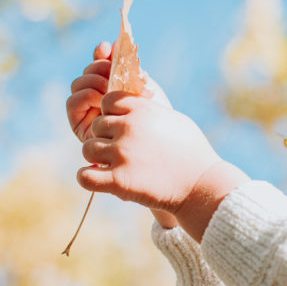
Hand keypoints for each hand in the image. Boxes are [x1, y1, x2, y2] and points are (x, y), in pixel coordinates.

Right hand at [66, 41, 171, 140]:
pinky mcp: (79, 124)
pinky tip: (101, 100)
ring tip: (109, 88)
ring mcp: (86, 110)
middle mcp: (96, 97)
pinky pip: (73, 102)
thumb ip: (125, 67)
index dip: (101, 54)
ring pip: (78, 84)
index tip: (108, 48)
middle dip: (98, 67)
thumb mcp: (140, 86)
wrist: (158, 143)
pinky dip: (85, 96)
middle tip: (112, 71)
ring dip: (92, 81)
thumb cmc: (152, 116)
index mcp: (111, 86)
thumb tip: (112, 42)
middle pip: (87, 72)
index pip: (99, 64)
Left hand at [68, 42, 178, 227]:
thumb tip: (138, 101)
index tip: (122, 128)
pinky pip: (84, 176)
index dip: (112, 115)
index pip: (107, 101)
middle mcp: (127, 127)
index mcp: (140, 109)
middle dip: (106, 138)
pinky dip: (89, 178)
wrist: (202, 184)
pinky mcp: (118, 180)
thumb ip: (149, 110)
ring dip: (98, 158)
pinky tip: (101, 180)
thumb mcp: (175, 120)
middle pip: (97, 126)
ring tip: (114, 167)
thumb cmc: (194, 152)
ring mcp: (121, 153)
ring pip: (88, 149)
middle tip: (122, 152)